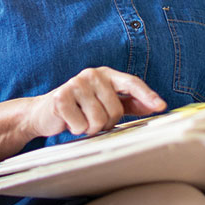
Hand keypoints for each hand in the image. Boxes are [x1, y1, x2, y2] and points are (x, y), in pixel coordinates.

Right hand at [25, 66, 166, 137]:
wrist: (43, 112)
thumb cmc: (79, 108)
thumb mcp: (104, 102)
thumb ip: (129, 103)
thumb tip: (155, 105)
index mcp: (106, 74)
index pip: (131, 83)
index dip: (147, 95)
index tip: (161, 106)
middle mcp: (92, 75)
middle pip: (115, 110)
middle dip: (107, 122)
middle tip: (92, 119)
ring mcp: (75, 84)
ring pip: (99, 120)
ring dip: (90, 128)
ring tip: (81, 120)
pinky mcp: (60, 98)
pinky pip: (81, 125)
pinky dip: (76, 129)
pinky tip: (69, 121)